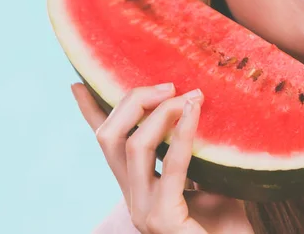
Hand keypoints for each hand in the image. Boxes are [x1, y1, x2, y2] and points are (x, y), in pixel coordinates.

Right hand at [72, 82, 251, 233]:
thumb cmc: (226, 222)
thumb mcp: (206, 178)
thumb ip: (191, 151)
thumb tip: (193, 107)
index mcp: (136, 186)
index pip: (108, 144)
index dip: (90, 112)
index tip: (78, 84)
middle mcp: (132, 197)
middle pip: (110, 137)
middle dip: (133, 101)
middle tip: (169, 84)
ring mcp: (143, 210)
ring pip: (133, 145)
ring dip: (161, 112)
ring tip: (190, 96)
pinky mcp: (162, 218)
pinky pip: (170, 165)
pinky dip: (183, 132)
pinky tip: (194, 111)